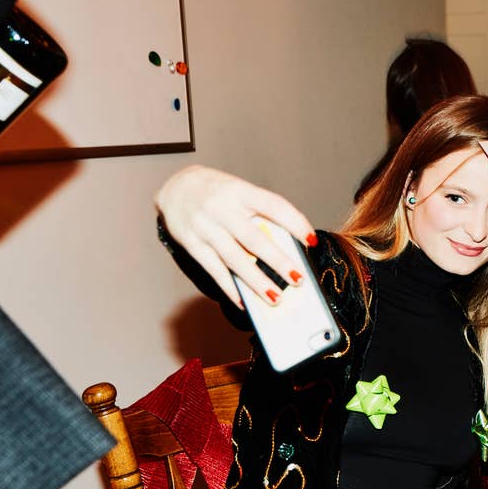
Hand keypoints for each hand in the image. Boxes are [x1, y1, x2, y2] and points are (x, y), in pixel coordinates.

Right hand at [155, 164, 315, 307]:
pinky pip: (213, 269)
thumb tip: (287, 249)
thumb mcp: (240, 192)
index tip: (311, 240)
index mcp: (240, 191)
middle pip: (254, 238)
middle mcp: (221, 208)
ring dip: (256, 281)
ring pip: (234, 258)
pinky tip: (243, 302)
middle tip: (298, 279)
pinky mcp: (191, 244)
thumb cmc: (218, 193)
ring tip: (275, 298)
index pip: (273, 206)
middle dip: (278, 261)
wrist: (176, 187)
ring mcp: (204, 227)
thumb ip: (260, 214)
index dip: (295, 223)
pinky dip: (229, 287)